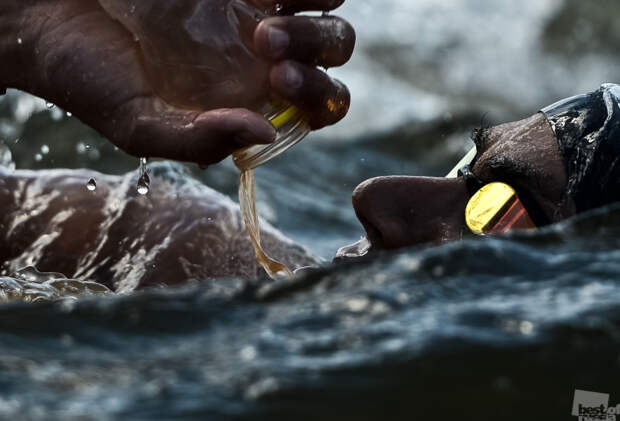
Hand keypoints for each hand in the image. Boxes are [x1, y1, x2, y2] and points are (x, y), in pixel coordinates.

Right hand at [9, 0, 354, 166]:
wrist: (46, 18)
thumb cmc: (90, 76)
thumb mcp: (138, 126)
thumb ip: (197, 141)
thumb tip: (264, 135)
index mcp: (250, 101)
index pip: (318, 107)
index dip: (318, 98)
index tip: (280, 83)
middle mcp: (261, 60)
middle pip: (331, 57)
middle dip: (317, 54)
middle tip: (268, 48)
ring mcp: (254, 11)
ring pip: (326, 10)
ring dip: (314, 17)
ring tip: (264, 23)